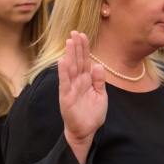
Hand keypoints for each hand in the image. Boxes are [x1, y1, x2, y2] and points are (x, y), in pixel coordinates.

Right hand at [58, 31, 106, 163]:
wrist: (86, 131)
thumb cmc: (92, 114)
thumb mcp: (101, 95)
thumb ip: (99, 81)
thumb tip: (98, 65)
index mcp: (86, 80)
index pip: (85, 61)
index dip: (84, 48)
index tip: (83, 35)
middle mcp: (77, 82)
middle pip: (77, 61)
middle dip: (76, 47)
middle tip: (75, 32)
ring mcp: (71, 89)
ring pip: (71, 69)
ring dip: (70, 55)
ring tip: (69, 42)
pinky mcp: (66, 97)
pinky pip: (65, 83)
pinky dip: (63, 72)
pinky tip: (62, 61)